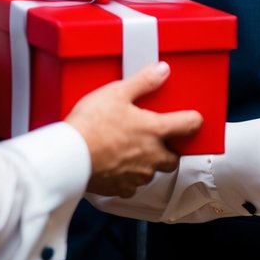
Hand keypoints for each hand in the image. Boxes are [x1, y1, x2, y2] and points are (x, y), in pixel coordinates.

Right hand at [67, 61, 202, 197]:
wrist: (66, 156)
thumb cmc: (90, 125)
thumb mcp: (116, 92)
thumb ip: (143, 81)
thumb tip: (162, 70)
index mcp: (155, 131)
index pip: (190, 125)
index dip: (193, 121)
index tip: (190, 119)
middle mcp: (151, 156)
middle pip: (174, 158)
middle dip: (169, 150)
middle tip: (155, 138)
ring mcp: (137, 176)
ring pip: (153, 173)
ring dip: (148, 163)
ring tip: (131, 150)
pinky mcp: (120, 189)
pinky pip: (132, 186)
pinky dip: (128, 178)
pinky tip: (116, 166)